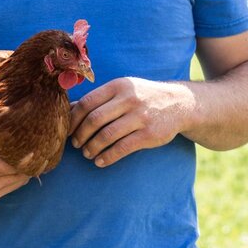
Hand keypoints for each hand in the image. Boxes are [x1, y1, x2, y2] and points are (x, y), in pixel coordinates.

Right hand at [0, 108, 28, 213]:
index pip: (22, 162)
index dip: (30, 150)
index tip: (31, 136)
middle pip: (26, 172)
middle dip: (30, 159)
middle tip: (30, 142)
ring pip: (20, 182)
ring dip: (23, 169)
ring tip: (21, 152)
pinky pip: (10, 189)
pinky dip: (14, 178)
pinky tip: (9, 165)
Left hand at [69, 78, 195, 166]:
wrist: (179, 103)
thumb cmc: (143, 97)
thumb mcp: (124, 89)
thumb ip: (100, 98)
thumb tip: (69, 109)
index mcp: (119, 86)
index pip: (87, 102)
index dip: (73, 119)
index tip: (68, 130)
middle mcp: (129, 99)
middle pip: (94, 120)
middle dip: (80, 135)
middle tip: (76, 144)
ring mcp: (140, 116)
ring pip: (106, 136)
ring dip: (92, 148)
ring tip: (88, 153)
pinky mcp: (149, 134)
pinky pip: (122, 148)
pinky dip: (107, 157)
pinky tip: (100, 161)